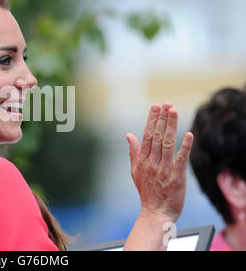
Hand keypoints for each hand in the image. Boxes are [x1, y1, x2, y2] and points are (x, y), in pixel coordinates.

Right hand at [126, 103, 193, 222]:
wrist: (155, 213)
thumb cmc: (147, 192)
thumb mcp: (135, 171)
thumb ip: (133, 151)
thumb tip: (128, 135)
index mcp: (142, 160)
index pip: (147, 136)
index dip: (152, 120)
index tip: (156, 107)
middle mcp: (152, 163)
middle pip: (157, 137)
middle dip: (161, 119)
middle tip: (166, 104)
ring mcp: (164, 170)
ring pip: (167, 144)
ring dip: (171, 126)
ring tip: (173, 111)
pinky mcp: (176, 177)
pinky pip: (180, 159)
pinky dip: (184, 147)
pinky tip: (188, 134)